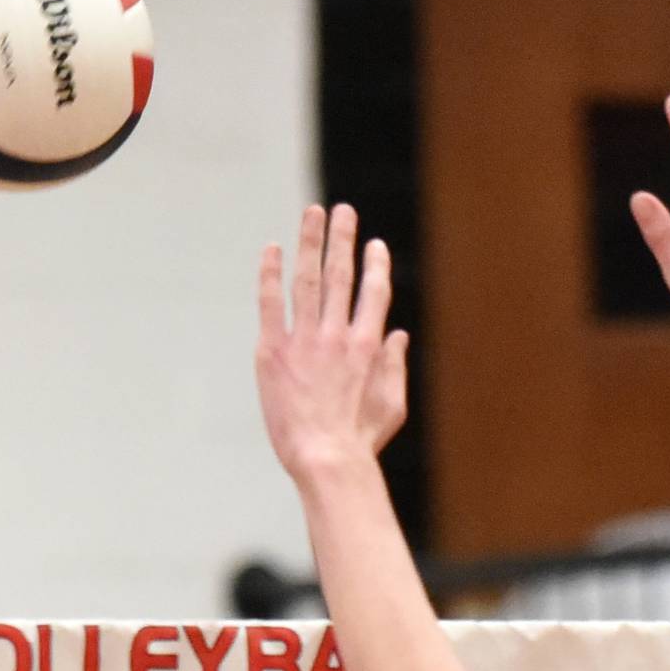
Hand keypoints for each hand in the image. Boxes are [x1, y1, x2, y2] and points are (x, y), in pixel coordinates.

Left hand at [256, 203, 408, 478]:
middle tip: (341, 211)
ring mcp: (304, 340)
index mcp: (368, 346)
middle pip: (340, 275)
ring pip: (307, 279)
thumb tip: (399, 336)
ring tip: (312, 214)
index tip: (374, 245)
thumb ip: (396, 366)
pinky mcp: (273, 352)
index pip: (373, 293)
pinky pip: (270, 303)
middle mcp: (337, 335)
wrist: (326, 459)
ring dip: (310, 242)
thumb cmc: (360, 442)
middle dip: (342, 239)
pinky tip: (272, 249)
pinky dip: (271, 273)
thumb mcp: (392, 406)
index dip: (375, 265)